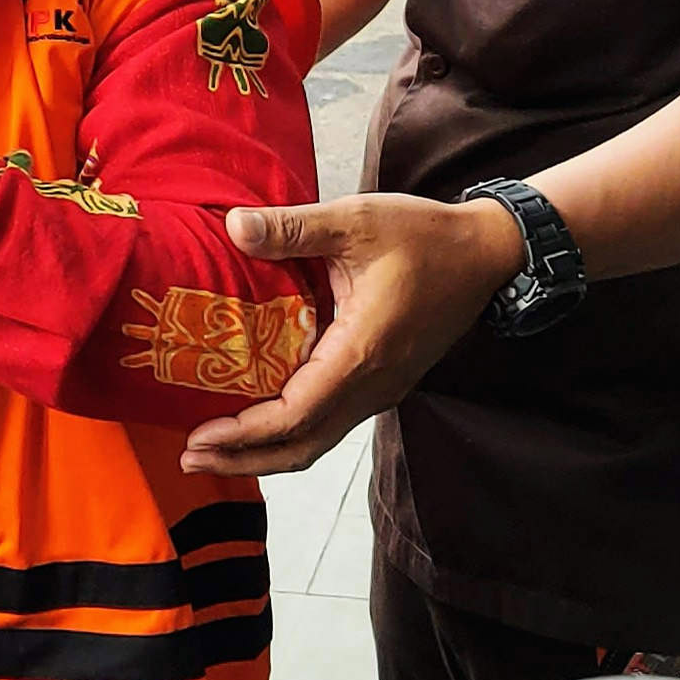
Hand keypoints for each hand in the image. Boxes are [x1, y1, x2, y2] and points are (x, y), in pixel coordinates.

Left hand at [178, 194, 527, 474]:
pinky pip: (332, 422)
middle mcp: (373, 384)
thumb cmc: (426, 236)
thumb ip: (292, 228)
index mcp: (362, 352)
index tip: (199, 437)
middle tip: (190, 458)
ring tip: (214, 450)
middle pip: (302, 446)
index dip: (244, 433)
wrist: (488, 253)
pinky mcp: (384, 383)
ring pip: (318, 440)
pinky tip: (258, 419)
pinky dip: (291, 432)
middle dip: (245, 458)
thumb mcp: (355, 221)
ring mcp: (382, 389)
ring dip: (265, 451)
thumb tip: (234, 226)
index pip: (295, 414)